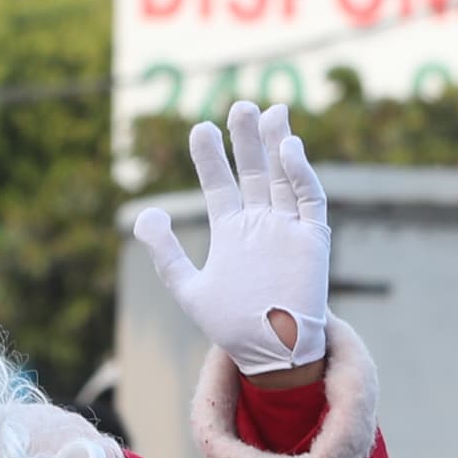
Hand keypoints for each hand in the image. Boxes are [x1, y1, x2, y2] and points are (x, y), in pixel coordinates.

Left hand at [131, 100, 331, 379]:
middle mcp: (260, 222)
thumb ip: (165, 253)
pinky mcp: (313, 238)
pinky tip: (290, 149)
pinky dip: (302, 174)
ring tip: (271, 112)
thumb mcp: (188, 289)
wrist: (268, 351)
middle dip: (248, 139)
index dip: (210, 157)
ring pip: (284, 176)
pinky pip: (310, 199)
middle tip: (240, 106)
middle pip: (254, 170)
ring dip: (278, 145)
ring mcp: (287, 227)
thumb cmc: (230, 325)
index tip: (199, 129)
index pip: (220, 183)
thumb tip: (144, 214)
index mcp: (231, 230)